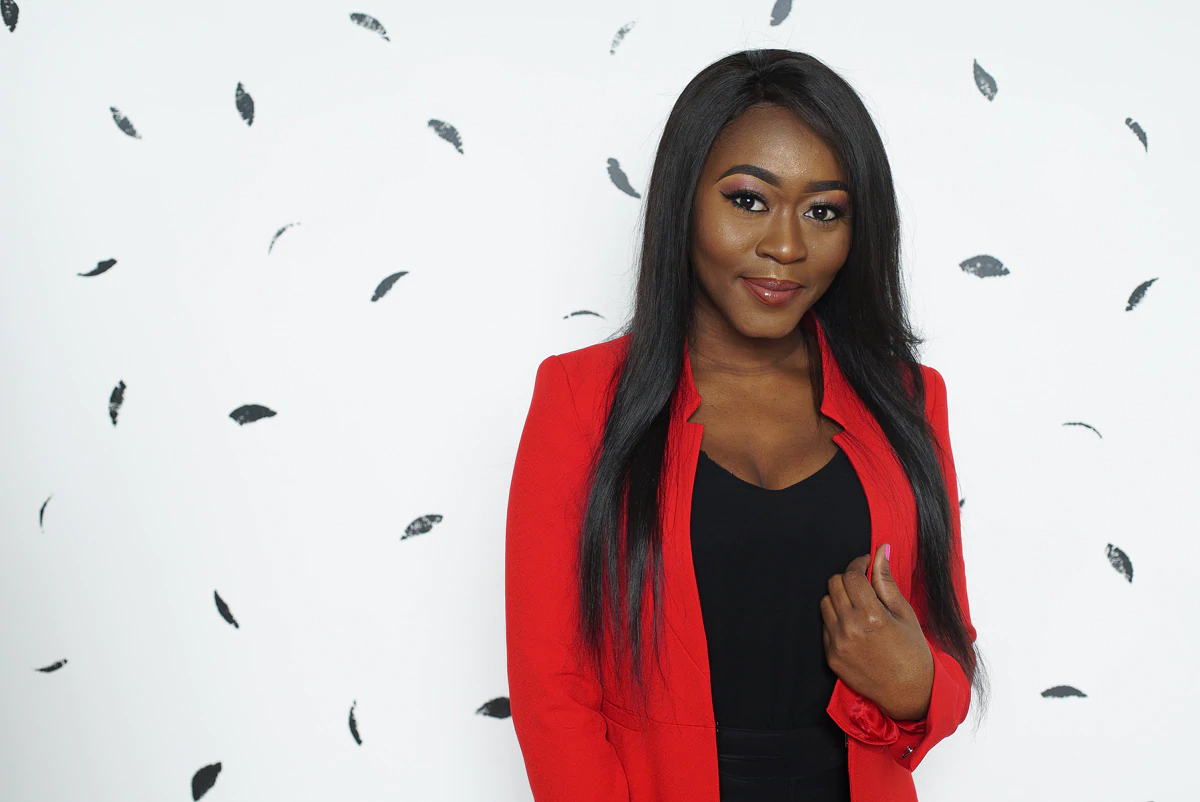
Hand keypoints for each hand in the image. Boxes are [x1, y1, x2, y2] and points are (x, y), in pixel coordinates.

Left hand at [819, 545, 933, 721]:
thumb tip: (880, 550)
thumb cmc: (912, 651)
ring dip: (839, 598)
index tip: (865, 563)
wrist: (908, 692)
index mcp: (872, 616)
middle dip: (847, 578)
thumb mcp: (904, 613)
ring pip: (825, 602)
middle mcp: (850, 628)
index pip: (851, 575)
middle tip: (862, 584)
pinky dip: (836, 619)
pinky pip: (824, 625)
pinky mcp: (831, 656)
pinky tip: (854, 625)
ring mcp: (838, 644)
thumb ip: (886, 581)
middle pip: (834, 584)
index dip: (858, 563)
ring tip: (858, 606)